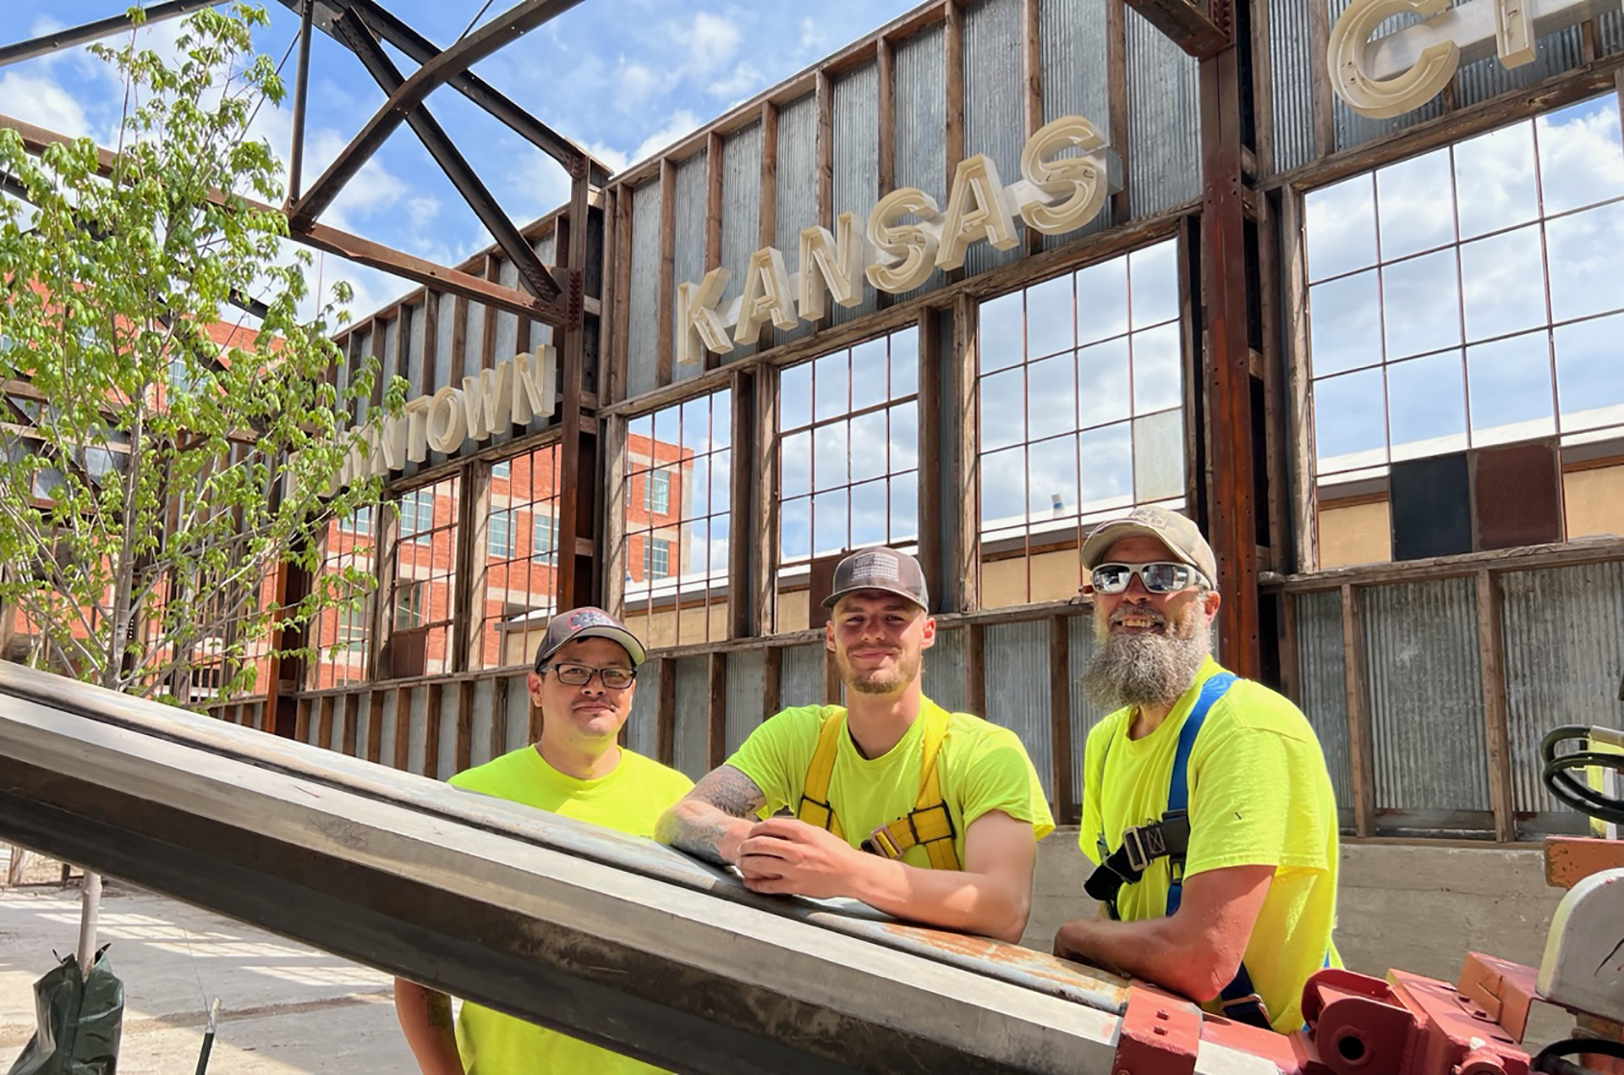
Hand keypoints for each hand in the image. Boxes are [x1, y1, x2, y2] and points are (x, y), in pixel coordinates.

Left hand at [736, 817, 867, 899]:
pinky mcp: (795, 885)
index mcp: (802, 832)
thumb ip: (798, 830)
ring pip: (760, 864)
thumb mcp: (818, 832)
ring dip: (746, 863)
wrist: (852, 873)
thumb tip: (778, 828)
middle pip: (760, 843)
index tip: (752, 832)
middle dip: (746, 846)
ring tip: (741, 863)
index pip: (770, 825)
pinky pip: (769, 885)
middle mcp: (796, 849)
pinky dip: (755, 884)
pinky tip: (749, 882)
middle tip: (742, 848)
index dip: (756, 828)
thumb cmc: (837, 852)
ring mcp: (794, 868)